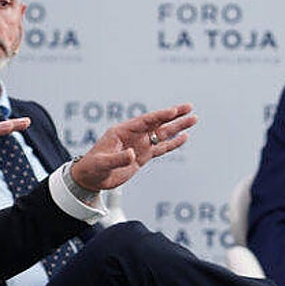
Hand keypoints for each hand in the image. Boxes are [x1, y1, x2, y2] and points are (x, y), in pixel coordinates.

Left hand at [69, 104, 195, 192]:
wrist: (91, 178)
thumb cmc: (92, 167)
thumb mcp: (102, 163)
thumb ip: (117, 159)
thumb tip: (132, 154)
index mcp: (121, 131)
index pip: (144, 121)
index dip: (159, 116)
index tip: (173, 111)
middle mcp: (133, 135)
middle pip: (157, 123)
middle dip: (173, 116)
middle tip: (189, 107)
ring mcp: (139, 145)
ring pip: (162, 134)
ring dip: (178, 127)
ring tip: (193, 119)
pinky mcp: (143, 156)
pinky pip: (161, 148)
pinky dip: (173, 143)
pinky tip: (184, 137)